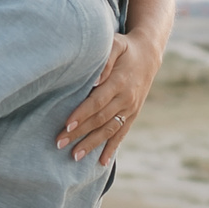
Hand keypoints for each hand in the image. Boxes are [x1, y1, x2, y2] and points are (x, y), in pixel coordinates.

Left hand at [59, 30, 158, 163]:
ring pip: (109, 130)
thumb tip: (94, 80)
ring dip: (92, 144)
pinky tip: (101, 162)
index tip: (66, 124)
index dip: (82, 114)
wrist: (149, 55)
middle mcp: (126, 98)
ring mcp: (130, 109)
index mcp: (119, 82)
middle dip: (79, 132)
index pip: (97, 101)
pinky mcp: (132, 115)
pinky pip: (121, 134)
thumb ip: (105, 60)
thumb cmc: (125, 48)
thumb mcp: (116, 45)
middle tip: (59, 143)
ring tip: (75, 155)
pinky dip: (111, 148)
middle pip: (100, 119)